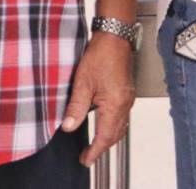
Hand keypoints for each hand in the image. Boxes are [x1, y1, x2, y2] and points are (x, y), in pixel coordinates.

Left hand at [62, 31, 135, 166]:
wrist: (115, 37)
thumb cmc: (101, 55)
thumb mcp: (82, 82)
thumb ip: (76, 107)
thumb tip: (68, 126)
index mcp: (115, 104)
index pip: (105, 136)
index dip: (94, 151)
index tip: (85, 159)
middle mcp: (125, 103)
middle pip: (115, 134)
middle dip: (102, 147)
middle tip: (88, 155)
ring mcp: (128, 97)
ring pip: (120, 125)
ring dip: (108, 137)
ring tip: (95, 144)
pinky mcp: (127, 91)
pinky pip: (122, 115)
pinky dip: (113, 125)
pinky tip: (104, 123)